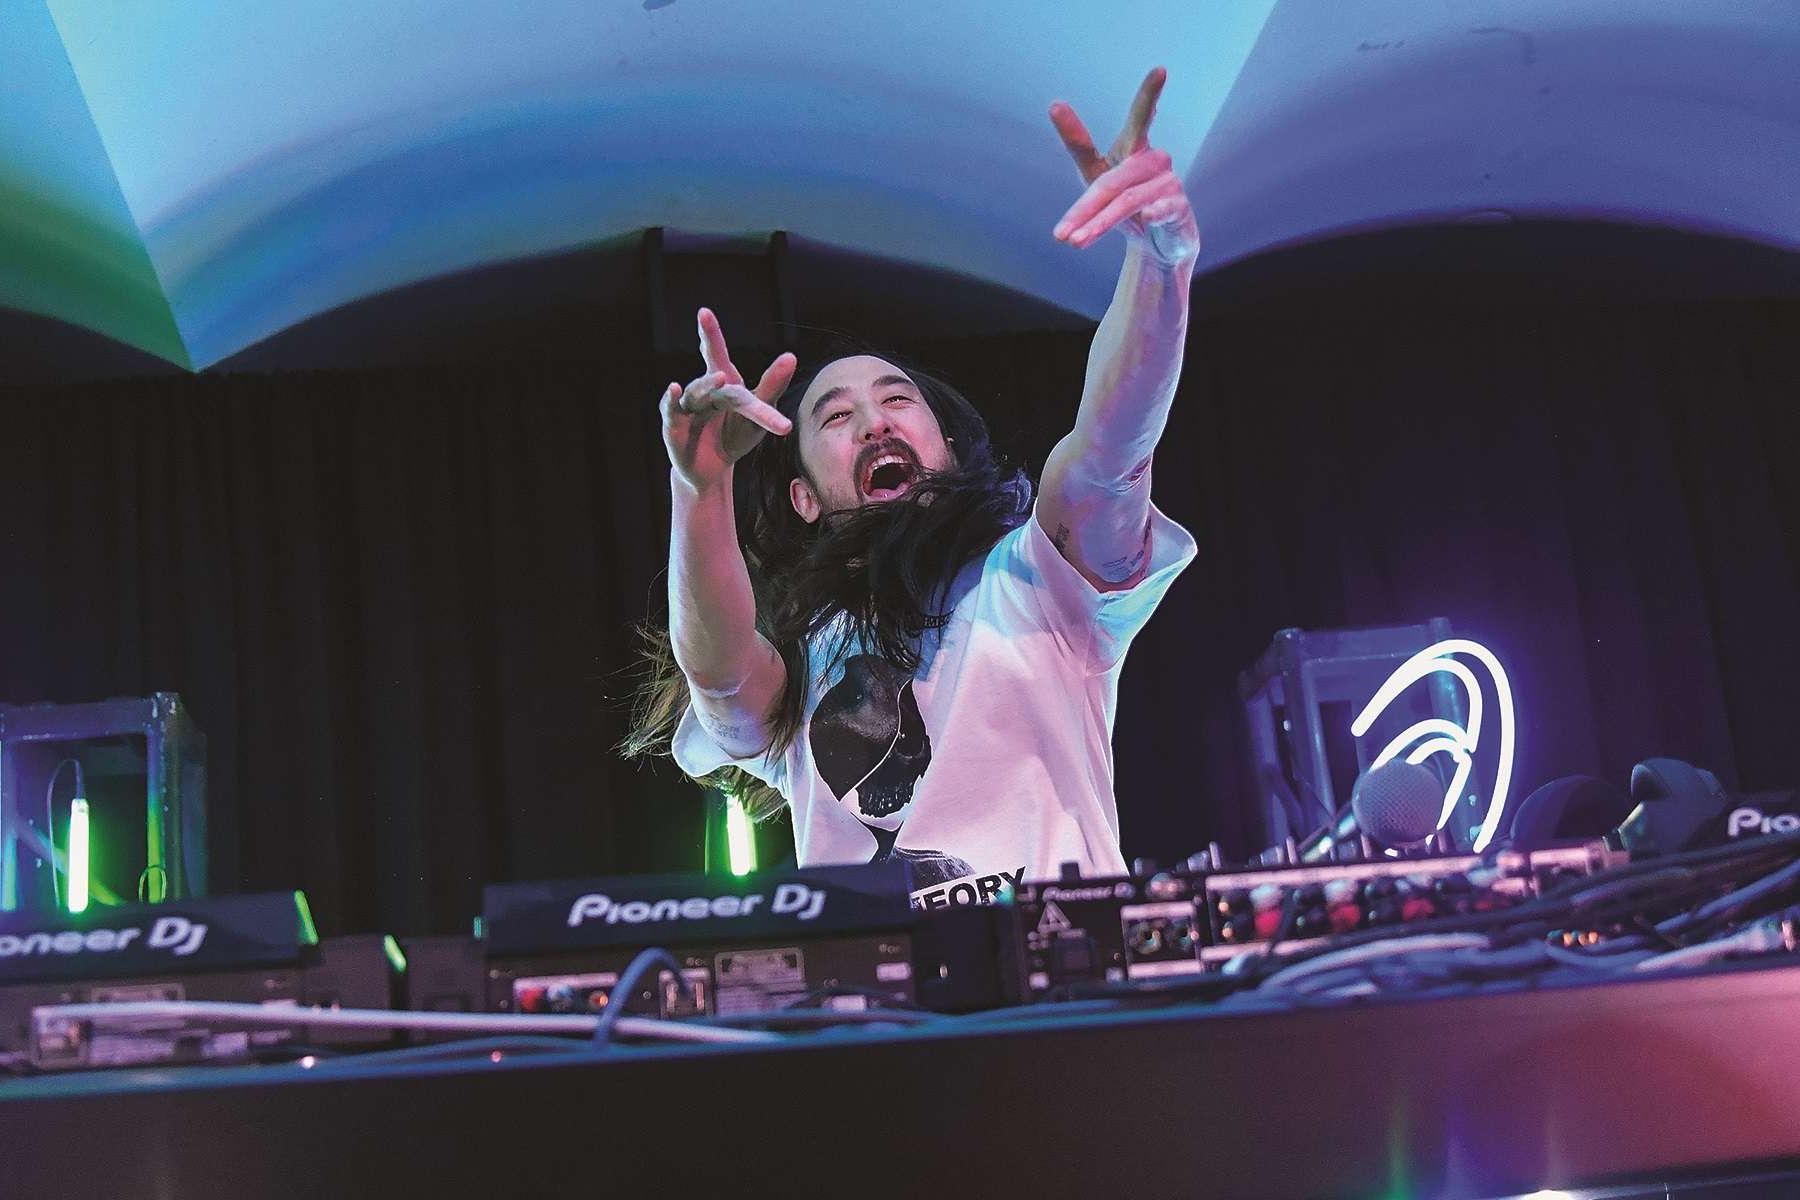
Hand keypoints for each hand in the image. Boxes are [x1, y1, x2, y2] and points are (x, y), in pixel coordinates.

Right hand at [660, 308, 795, 490]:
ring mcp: (686, 407)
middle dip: (708, 343)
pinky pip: (672, 410)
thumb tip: (791, 355)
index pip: (717, 354)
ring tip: (721, 379)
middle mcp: (703, 391)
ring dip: (706, 385)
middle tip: (707, 318)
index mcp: (724, 385)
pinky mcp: (673, 427)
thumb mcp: (757, 414)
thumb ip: (772, 387)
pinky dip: (671, 400)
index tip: (703, 311)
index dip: (710, 334)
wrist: (713, 470)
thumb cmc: (735, 436)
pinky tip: (674, 389)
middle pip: (710, 370)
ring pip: (696, 392)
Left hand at [1049, 67, 1199, 267]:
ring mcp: (1169, 183)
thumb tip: (1056, 105)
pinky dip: (1151, 215)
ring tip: (1075, 242)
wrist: (1159, 242)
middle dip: (1083, 209)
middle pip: (1111, 180)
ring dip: (1098, 224)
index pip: (1141, 117)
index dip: (1150, 95)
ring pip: (1126, 201)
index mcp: (1135, 148)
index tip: (1160, 70)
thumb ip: (1077, 146)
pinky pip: (1160, 210)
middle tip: (1060, 235)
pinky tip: (1147, 218)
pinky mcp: (1179, 207)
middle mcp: (1155, 160)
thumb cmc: (1124, 203)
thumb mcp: (1095, 178)